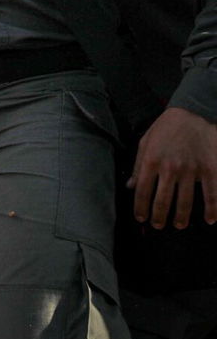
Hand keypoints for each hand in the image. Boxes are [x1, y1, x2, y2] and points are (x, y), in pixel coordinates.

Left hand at [128, 106, 216, 228]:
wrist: (192, 113)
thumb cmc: (165, 128)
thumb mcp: (145, 142)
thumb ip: (137, 166)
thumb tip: (130, 186)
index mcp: (151, 161)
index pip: (142, 191)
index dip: (140, 208)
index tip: (140, 217)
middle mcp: (170, 168)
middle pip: (162, 201)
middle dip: (159, 217)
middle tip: (158, 225)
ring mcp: (191, 170)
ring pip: (186, 201)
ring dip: (181, 217)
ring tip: (178, 225)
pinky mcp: (210, 169)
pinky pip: (212, 193)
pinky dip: (212, 209)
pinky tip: (210, 219)